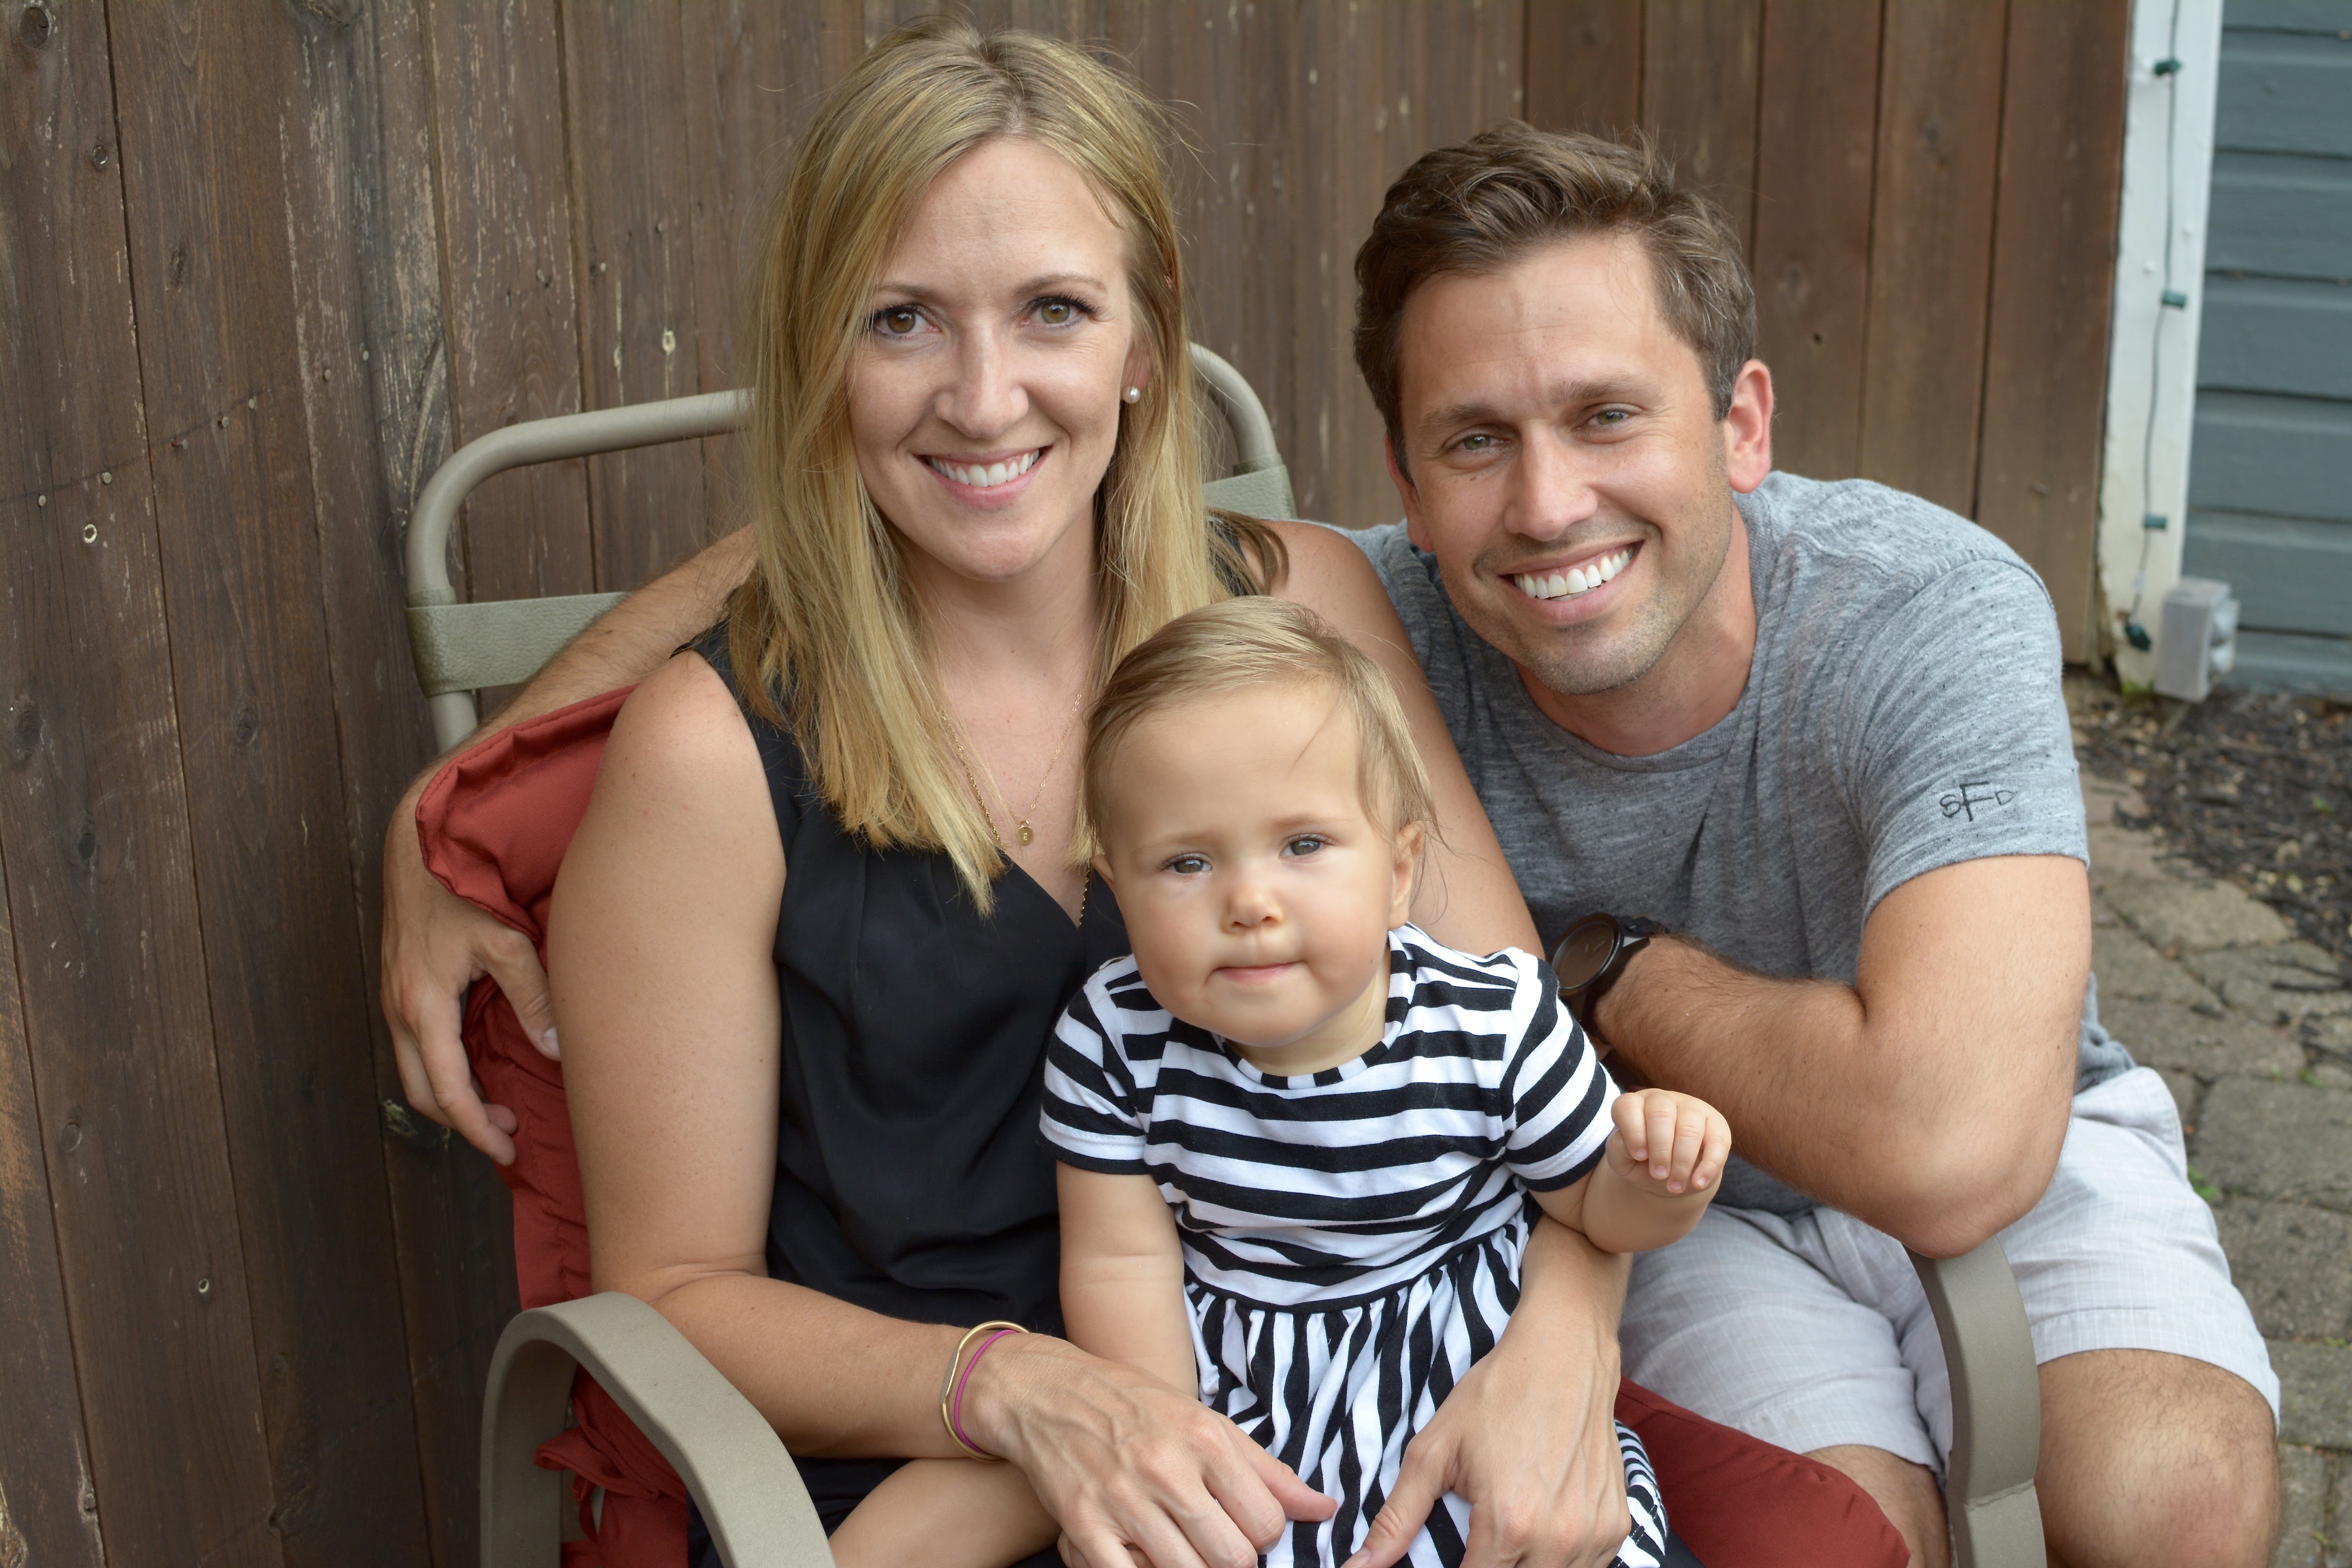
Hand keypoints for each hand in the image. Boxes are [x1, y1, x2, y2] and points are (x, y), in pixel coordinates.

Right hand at [379, 770, 558, 1164]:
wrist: (418, 842)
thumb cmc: (461, 886)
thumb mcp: (506, 942)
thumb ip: (533, 997)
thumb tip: (555, 1049)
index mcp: (424, 1005)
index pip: (448, 1091)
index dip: (477, 1129)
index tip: (507, 1150)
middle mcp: (400, 1008)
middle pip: (423, 1092)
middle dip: (463, 1121)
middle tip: (507, 1135)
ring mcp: (395, 996)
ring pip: (415, 1069)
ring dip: (452, 1095)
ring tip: (497, 1106)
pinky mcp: (401, 984)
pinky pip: (416, 1043)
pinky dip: (443, 1066)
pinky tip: (476, 1061)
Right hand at [968, 1336, 1334, 1567]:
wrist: (1047, 1391)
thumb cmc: (1134, 1405)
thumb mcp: (1206, 1421)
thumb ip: (1266, 1470)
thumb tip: (1323, 1508)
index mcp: (1204, 1438)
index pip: (1268, 1522)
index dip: (1263, 1535)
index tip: (1243, 1523)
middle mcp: (1167, 1468)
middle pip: (1233, 1557)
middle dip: (1231, 1560)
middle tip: (1213, 1542)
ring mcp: (1123, 1500)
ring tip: (1181, 1548)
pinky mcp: (1084, 1525)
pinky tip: (1146, 1559)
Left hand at [1344, 1299, 1629, 1567]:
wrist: (1563, 1356)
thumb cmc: (1496, 1396)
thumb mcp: (1434, 1451)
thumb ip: (1397, 1517)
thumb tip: (1360, 1565)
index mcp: (1509, 1524)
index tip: (1451, 1556)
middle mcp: (1557, 1540)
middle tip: (1477, 1541)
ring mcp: (1593, 1535)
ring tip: (1507, 1531)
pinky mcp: (1615, 1526)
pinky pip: (1587, 1567)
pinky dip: (1560, 1561)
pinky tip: (1541, 1530)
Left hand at [1605, 1089, 1729, 1196]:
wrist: (1668, 1174)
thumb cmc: (1641, 1162)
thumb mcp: (1623, 1160)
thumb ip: (1619, 1149)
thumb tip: (1637, 1148)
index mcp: (1635, 1105)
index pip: (1628, 1106)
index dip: (1633, 1131)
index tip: (1638, 1156)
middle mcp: (1662, 1100)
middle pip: (1661, 1114)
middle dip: (1660, 1149)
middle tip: (1659, 1175)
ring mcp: (1691, 1108)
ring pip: (1690, 1127)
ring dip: (1683, 1161)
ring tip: (1675, 1185)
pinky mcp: (1716, 1123)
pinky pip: (1718, 1140)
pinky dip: (1709, 1165)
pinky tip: (1698, 1183)